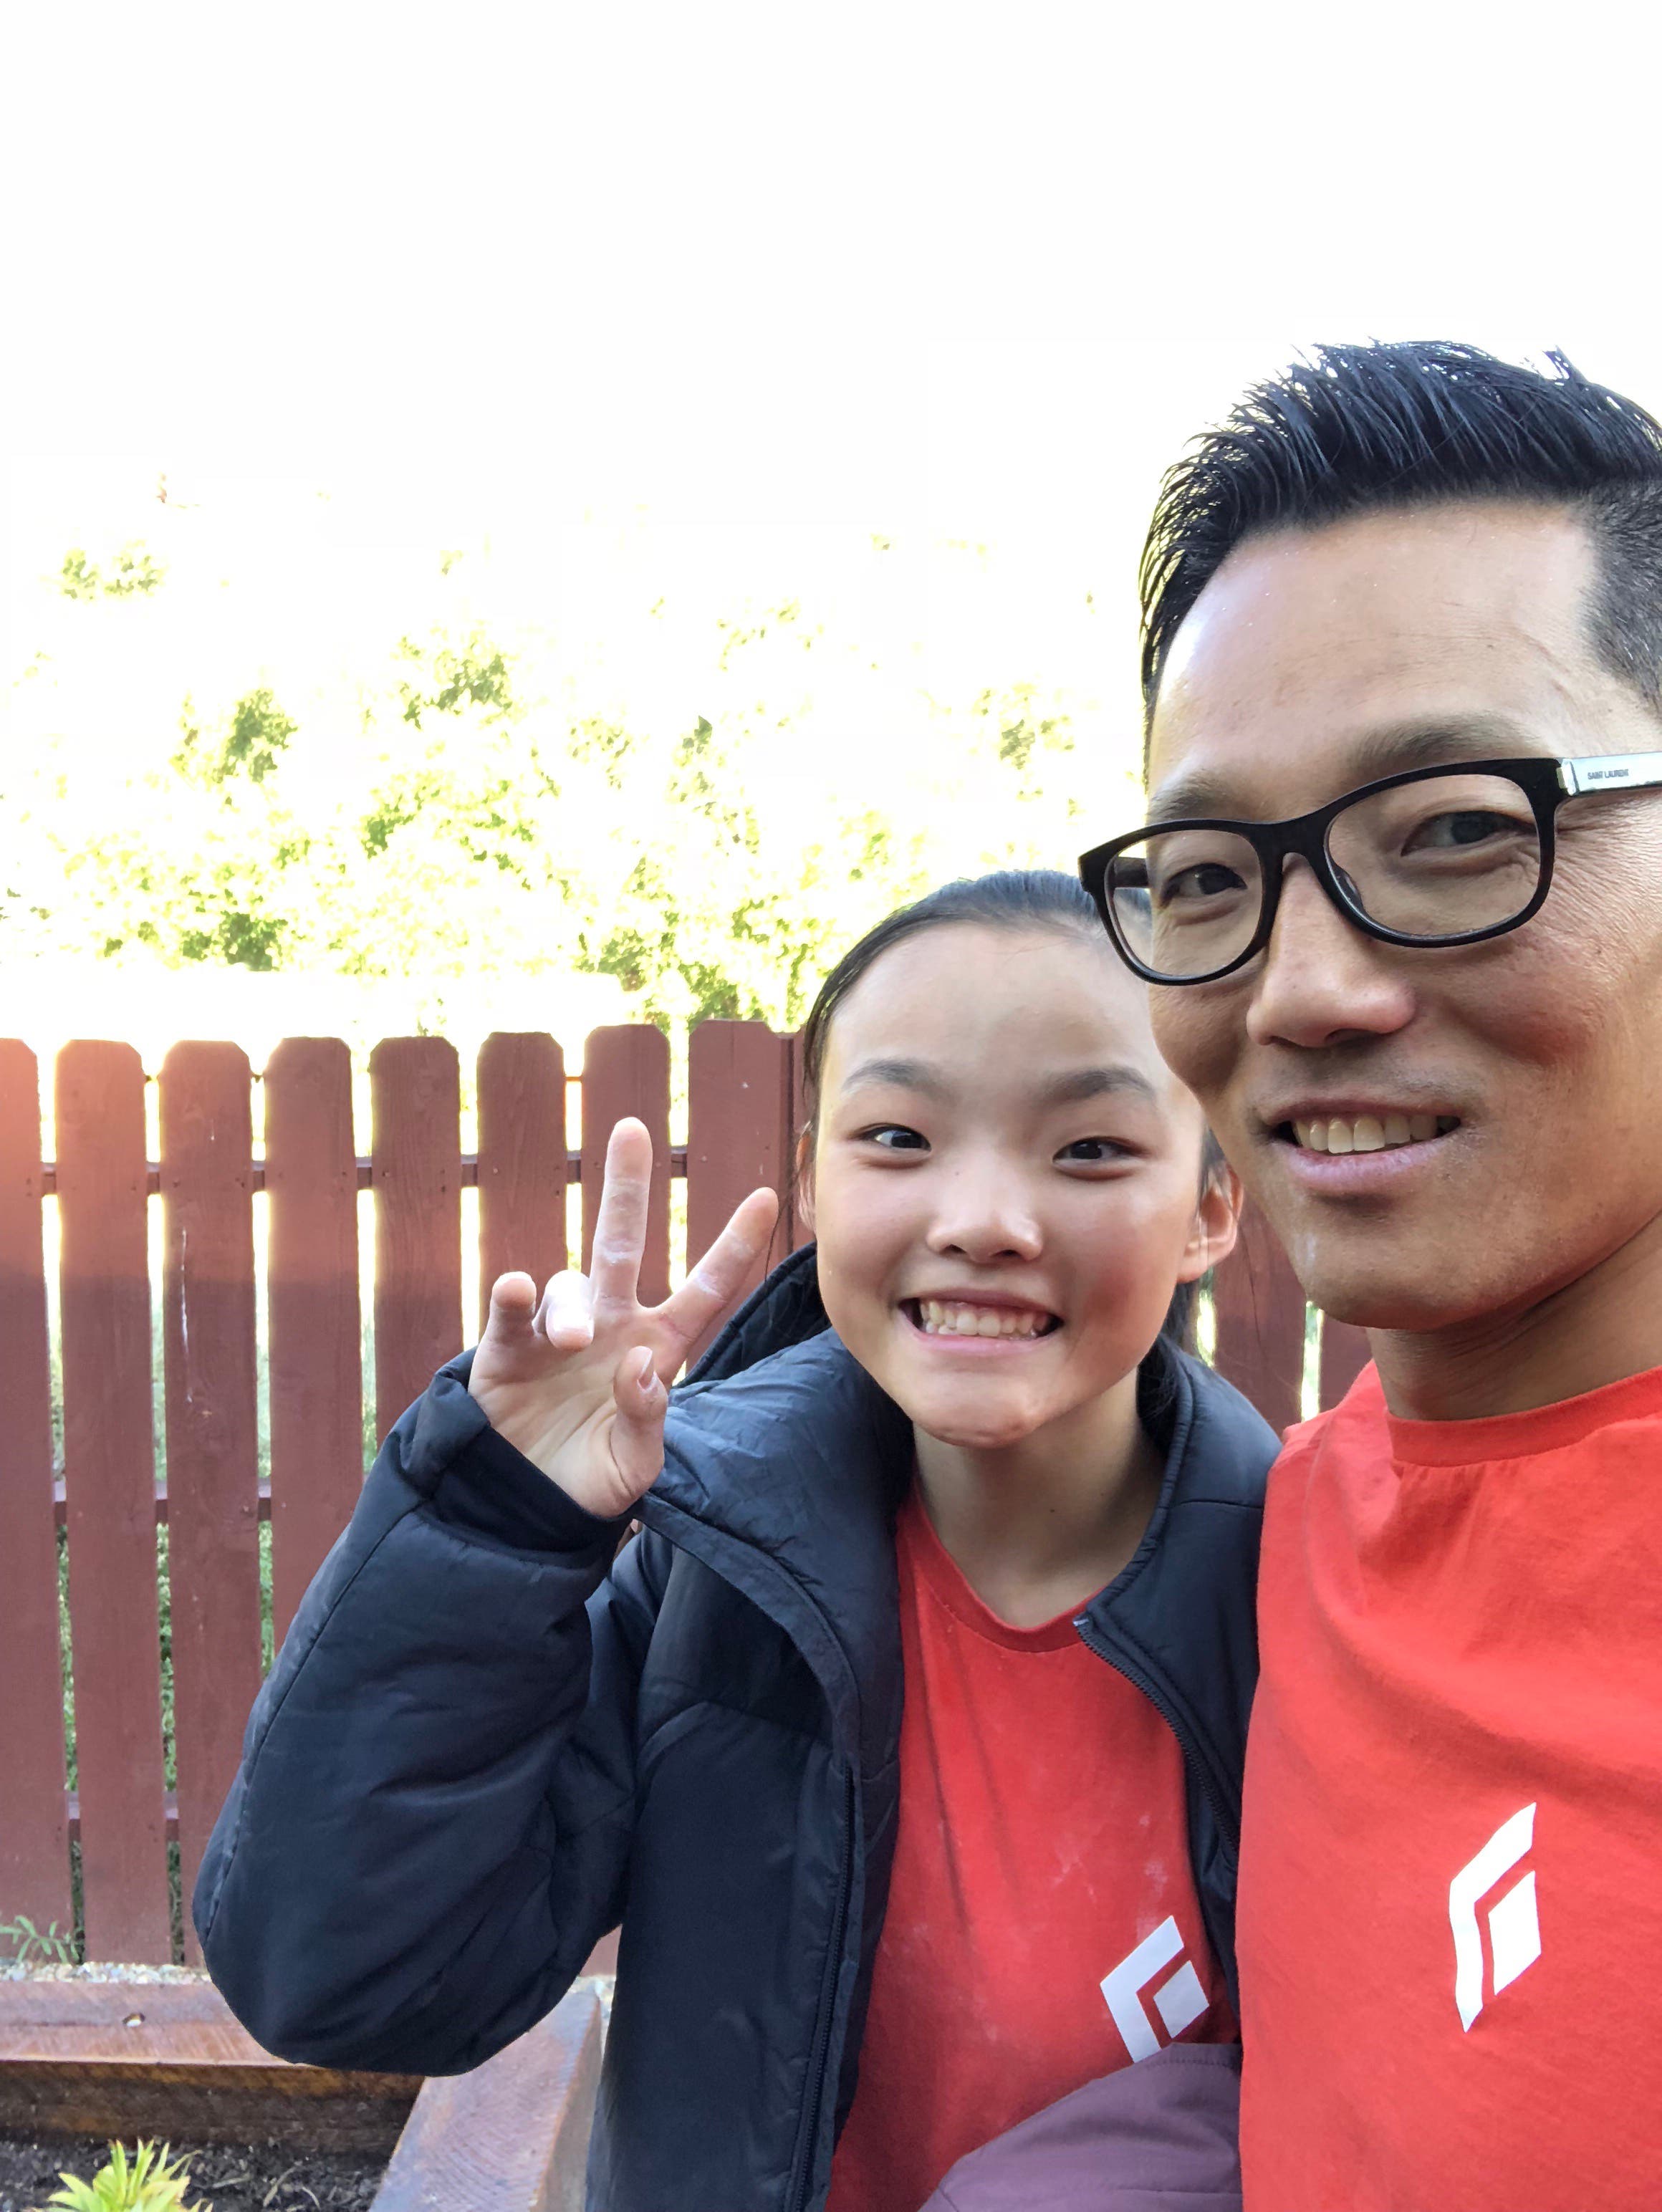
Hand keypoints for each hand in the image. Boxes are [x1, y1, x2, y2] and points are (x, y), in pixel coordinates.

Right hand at [468, 1117, 780, 1518]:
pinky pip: (513, 1308)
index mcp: (657, 1347)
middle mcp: (610, 1325)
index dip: (733, 1246)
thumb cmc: (590, 1482)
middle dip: (627, 1185)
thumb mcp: (635, 1464)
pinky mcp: (505, 1347)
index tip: (766, 1197)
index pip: (705, 1289)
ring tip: (571, 1341)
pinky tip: (518, 1292)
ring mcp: (556, 1332)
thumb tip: (642, 1363)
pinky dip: (517, 1296)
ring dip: (572, 1305)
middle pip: (620, 1242)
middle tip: (633, 1129)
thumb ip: (646, 1416)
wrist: (522, 1510)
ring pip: (570, 1283)